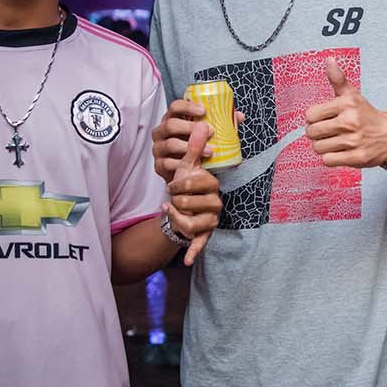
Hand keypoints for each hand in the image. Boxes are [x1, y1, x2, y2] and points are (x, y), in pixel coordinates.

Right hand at [153, 99, 243, 182]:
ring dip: (191, 148)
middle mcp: (162, 132)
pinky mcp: (159, 165)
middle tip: (211, 132)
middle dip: (190, 128)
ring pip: (170, 144)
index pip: (175, 107)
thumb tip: (239, 116)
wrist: (187, 174)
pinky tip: (194, 165)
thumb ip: (221, 124)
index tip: (204, 111)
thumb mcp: (207, 136)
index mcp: (172, 120)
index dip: (187, 107)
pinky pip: (168, 163)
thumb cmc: (196, 150)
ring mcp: (158, 149)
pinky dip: (182, 164)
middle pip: (170, 124)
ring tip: (209, 151)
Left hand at [164, 122, 222, 264]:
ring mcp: (211, 222)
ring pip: (189, 223)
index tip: (171, 184)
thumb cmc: (188, 184)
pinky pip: (200, 245)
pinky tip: (186, 261)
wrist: (185, 205)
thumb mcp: (189, 166)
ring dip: (174, 218)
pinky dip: (194, 253)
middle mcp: (216, 204)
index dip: (180, 183)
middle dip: (175, 200)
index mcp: (213, 186)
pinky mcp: (204, 236)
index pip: (197, 182)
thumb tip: (202, 124)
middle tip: (171, 198)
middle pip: (190, 203)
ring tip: (169, 212)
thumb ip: (195, 147)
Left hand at [305, 57, 386, 168]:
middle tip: (328, 132)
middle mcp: (349, 122)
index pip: (310, 115)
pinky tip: (339, 152)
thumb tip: (329, 59)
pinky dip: (331, 158)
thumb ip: (338, 80)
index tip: (323, 120)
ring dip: (323, 147)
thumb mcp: (354, 96)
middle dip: (316, 134)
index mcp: (346, 104)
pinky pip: (327, 161)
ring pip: (318, 148)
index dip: (313, 119)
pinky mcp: (357, 158)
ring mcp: (353, 141)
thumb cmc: (368, 116)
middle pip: (311, 132)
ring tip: (334, 142)